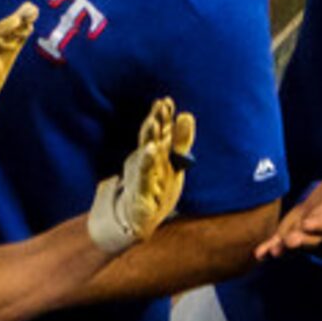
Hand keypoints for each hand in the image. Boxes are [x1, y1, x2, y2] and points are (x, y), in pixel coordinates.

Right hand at [89, 99, 195, 251]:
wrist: (135, 219)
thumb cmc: (155, 190)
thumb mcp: (172, 164)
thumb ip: (179, 141)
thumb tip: (186, 114)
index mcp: (153, 154)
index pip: (159, 132)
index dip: (163, 117)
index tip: (166, 101)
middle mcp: (146, 162)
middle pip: (151, 139)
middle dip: (156, 122)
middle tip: (161, 105)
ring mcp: (141, 177)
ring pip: (146, 154)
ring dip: (150, 138)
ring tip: (154, 122)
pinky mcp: (139, 193)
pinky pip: (143, 176)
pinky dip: (146, 163)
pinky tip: (150, 150)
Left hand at [254, 164, 321, 261]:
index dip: (319, 224)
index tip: (310, 224)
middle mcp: (318, 233)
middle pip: (310, 239)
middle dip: (300, 240)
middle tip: (290, 242)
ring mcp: (303, 237)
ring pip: (294, 245)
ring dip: (283, 248)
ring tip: (273, 252)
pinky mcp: (288, 237)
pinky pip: (278, 245)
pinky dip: (269, 249)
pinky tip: (259, 254)